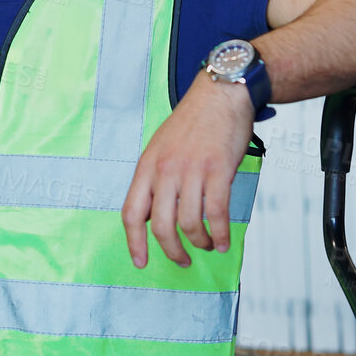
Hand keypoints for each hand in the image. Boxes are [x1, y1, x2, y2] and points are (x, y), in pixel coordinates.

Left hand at [121, 71, 253, 267]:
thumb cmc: (194, 121)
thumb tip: (155, 214)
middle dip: (172, 251)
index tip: (140, 261)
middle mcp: (166, 170)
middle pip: (161, 226)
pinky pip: (217, 213)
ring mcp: (192, 170)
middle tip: (181, 260)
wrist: (220, 93)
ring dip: (199, 242)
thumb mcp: (161, 147)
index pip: (131, 213)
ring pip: (189, 223)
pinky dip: (220, 233)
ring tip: (207, 246)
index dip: (134, 242)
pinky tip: (223, 241)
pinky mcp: (218, 170)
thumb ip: (155, 179)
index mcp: (148, 166)